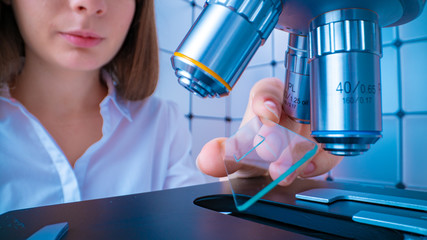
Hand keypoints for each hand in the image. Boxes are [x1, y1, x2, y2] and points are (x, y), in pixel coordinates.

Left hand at [196, 77, 342, 185]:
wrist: (267, 180)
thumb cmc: (251, 158)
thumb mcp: (234, 158)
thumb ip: (221, 157)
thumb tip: (206, 157)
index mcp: (266, 102)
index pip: (268, 90)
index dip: (267, 99)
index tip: (266, 113)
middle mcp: (291, 111)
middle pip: (295, 110)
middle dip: (284, 132)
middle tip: (271, 151)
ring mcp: (311, 128)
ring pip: (314, 130)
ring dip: (299, 151)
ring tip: (282, 171)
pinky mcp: (325, 147)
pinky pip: (331, 150)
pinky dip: (320, 162)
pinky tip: (305, 171)